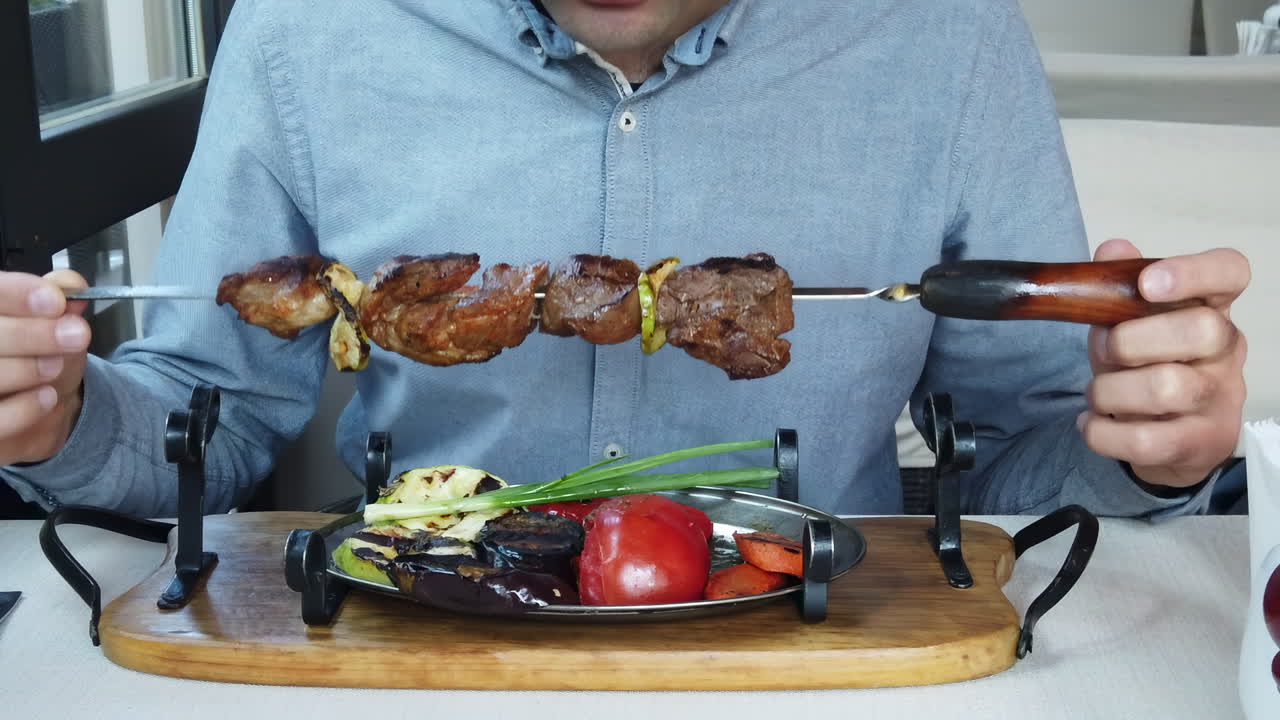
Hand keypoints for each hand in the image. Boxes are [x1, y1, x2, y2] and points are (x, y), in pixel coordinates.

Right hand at [0, 270, 90, 464]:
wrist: (43, 407)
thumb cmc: (38, 356)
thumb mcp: (55, 323)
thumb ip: (60, 298)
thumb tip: (71, 283)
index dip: (15, 295)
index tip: (55, 301)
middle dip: (30, 334)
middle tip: (74, 335)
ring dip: (27, 368)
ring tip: (56, 365)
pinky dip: (24, 408)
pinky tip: (46, 396)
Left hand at [1079, 239, 1248, 488]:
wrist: (1169, 439)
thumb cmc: (1145, 365)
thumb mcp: (1126, 321)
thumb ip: (1118, 285)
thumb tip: (1113, 249)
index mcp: (1212, 307)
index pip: (1230, 272)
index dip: (1193, 272)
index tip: (1148, 283)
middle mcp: (1227, 350)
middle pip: (1201, 331)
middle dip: (1131, 340)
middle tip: (1106, 352)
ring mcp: (1219, 399)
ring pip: (1167, 388)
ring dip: (1108, 391)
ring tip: (1096, 394)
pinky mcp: (1200, 443)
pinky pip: (1146, 440)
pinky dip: (1101, 433)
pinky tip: (1090, 424)